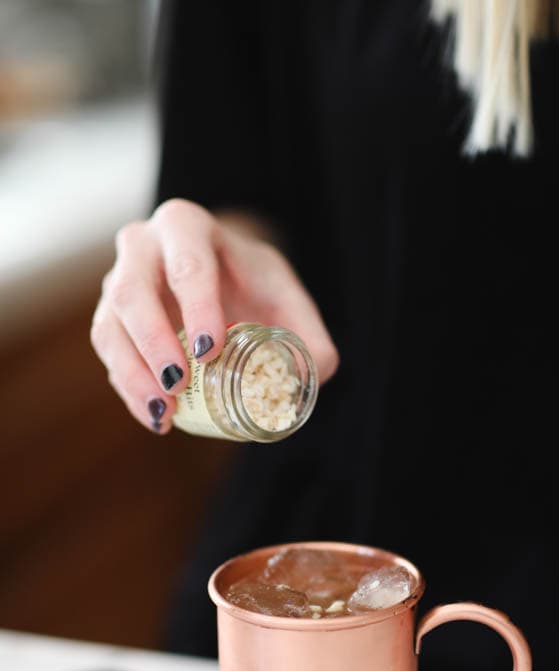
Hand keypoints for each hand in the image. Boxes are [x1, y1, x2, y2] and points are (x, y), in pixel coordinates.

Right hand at [91, 199, 338, 433]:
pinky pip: (109, 354)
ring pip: (110, 326)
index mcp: (186, 227)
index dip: (197, 309)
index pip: (187, 264)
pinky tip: (155, 417)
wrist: (221, 276)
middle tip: (179, 386)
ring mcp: (117, 281)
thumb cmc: (254, 285)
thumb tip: (313, 375)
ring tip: (163, 414)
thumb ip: (309, 337)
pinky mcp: (110, 318)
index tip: (211, 352)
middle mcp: (142, 247)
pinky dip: (128, 389)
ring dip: (132, 374)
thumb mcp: (288, 299)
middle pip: (133, 292)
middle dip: (154, 343)